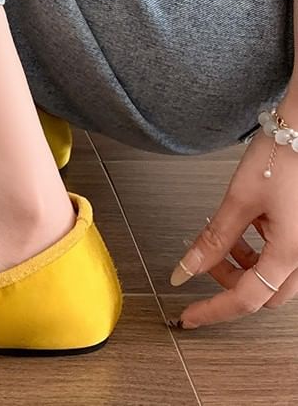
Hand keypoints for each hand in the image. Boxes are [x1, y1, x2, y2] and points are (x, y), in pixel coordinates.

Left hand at [170, 102, 297, 327]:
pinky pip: (279, 258)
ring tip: (221, 236)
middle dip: (226, 282)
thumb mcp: (239, 199)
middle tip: (201, 261)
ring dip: (240, 265)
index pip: (246, 300)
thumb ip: (212, 238)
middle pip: (261, 293)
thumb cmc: (282, 156)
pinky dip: (254, 251)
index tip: (187, 317)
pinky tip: (240, 228)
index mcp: (291, 254)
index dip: (212, 311)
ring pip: (270, 277)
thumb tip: (185, 269)